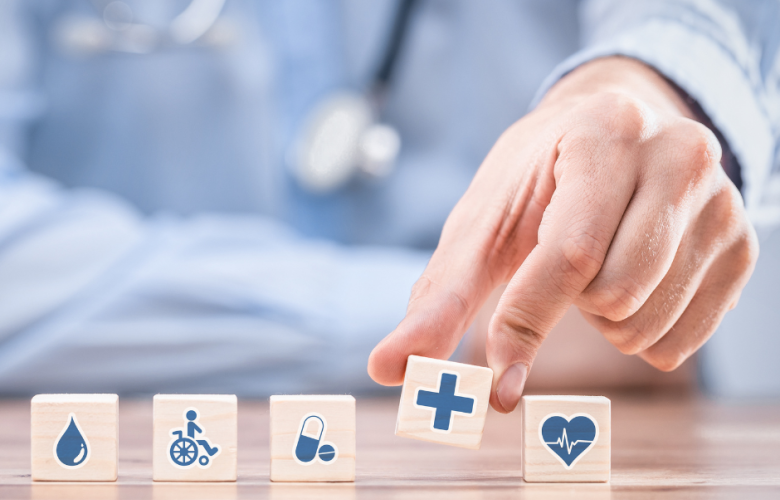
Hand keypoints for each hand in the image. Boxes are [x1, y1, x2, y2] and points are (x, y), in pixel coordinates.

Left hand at [367, 56, 757, 411]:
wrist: (606, 138)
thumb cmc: (534, 182)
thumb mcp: (481, 225)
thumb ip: (437, 300)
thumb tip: (385, 369)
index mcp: (604, 135)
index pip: (567, 255)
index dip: (524, 324)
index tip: (495, 385)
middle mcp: (678, 155)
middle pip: (614, 295)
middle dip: (568, 301)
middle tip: (563, 258)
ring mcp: (723, 200)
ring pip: (647, 323)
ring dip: (602, 319)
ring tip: (598, 265)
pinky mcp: (744, 243)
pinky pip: (681, 341)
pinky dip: (639, 334)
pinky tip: (633, 283)